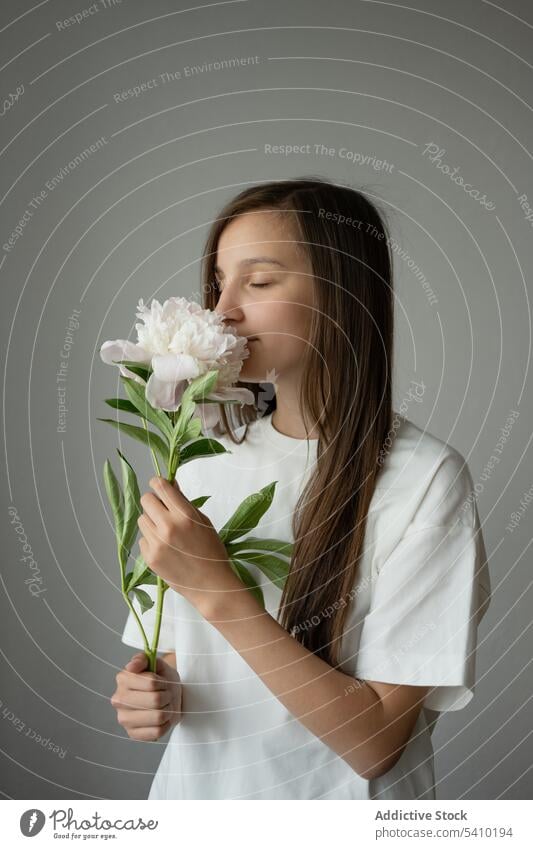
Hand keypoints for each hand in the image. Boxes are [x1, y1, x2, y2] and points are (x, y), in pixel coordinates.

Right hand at [111, 652, 181, 740]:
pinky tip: (162, 719)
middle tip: (166, 695)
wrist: (166, 695)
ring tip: (165, 706)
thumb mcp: (156, 662)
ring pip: (158, 717)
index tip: (163, 682)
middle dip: (167, 696)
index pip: (152, 683)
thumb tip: (131, 667)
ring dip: (168, 711)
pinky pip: (157, 732)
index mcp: (122, 679)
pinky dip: (165, 725)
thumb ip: (143, 659)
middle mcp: (119, 700)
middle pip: (156, 700)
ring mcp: (124, 719)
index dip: (163, 682)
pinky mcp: (132, 734)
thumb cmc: (161, 678)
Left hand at [137, 476, 243, 618]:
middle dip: (153, 502)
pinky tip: (165, 548)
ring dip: (151, 521)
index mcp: (185, 515)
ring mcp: (157, 543)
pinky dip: (151, 540)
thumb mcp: (203, 521)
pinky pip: (143, 539)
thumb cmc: (212, 551)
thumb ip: (184, 503)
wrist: (211, 584)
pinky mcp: (150, 557)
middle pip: (146, 500)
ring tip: (166, 532)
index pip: (161, 487)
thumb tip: (170, 485)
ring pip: (142, 519)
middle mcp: (168, 526)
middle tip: (162, 510)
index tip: (158, 485)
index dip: (158, 483)